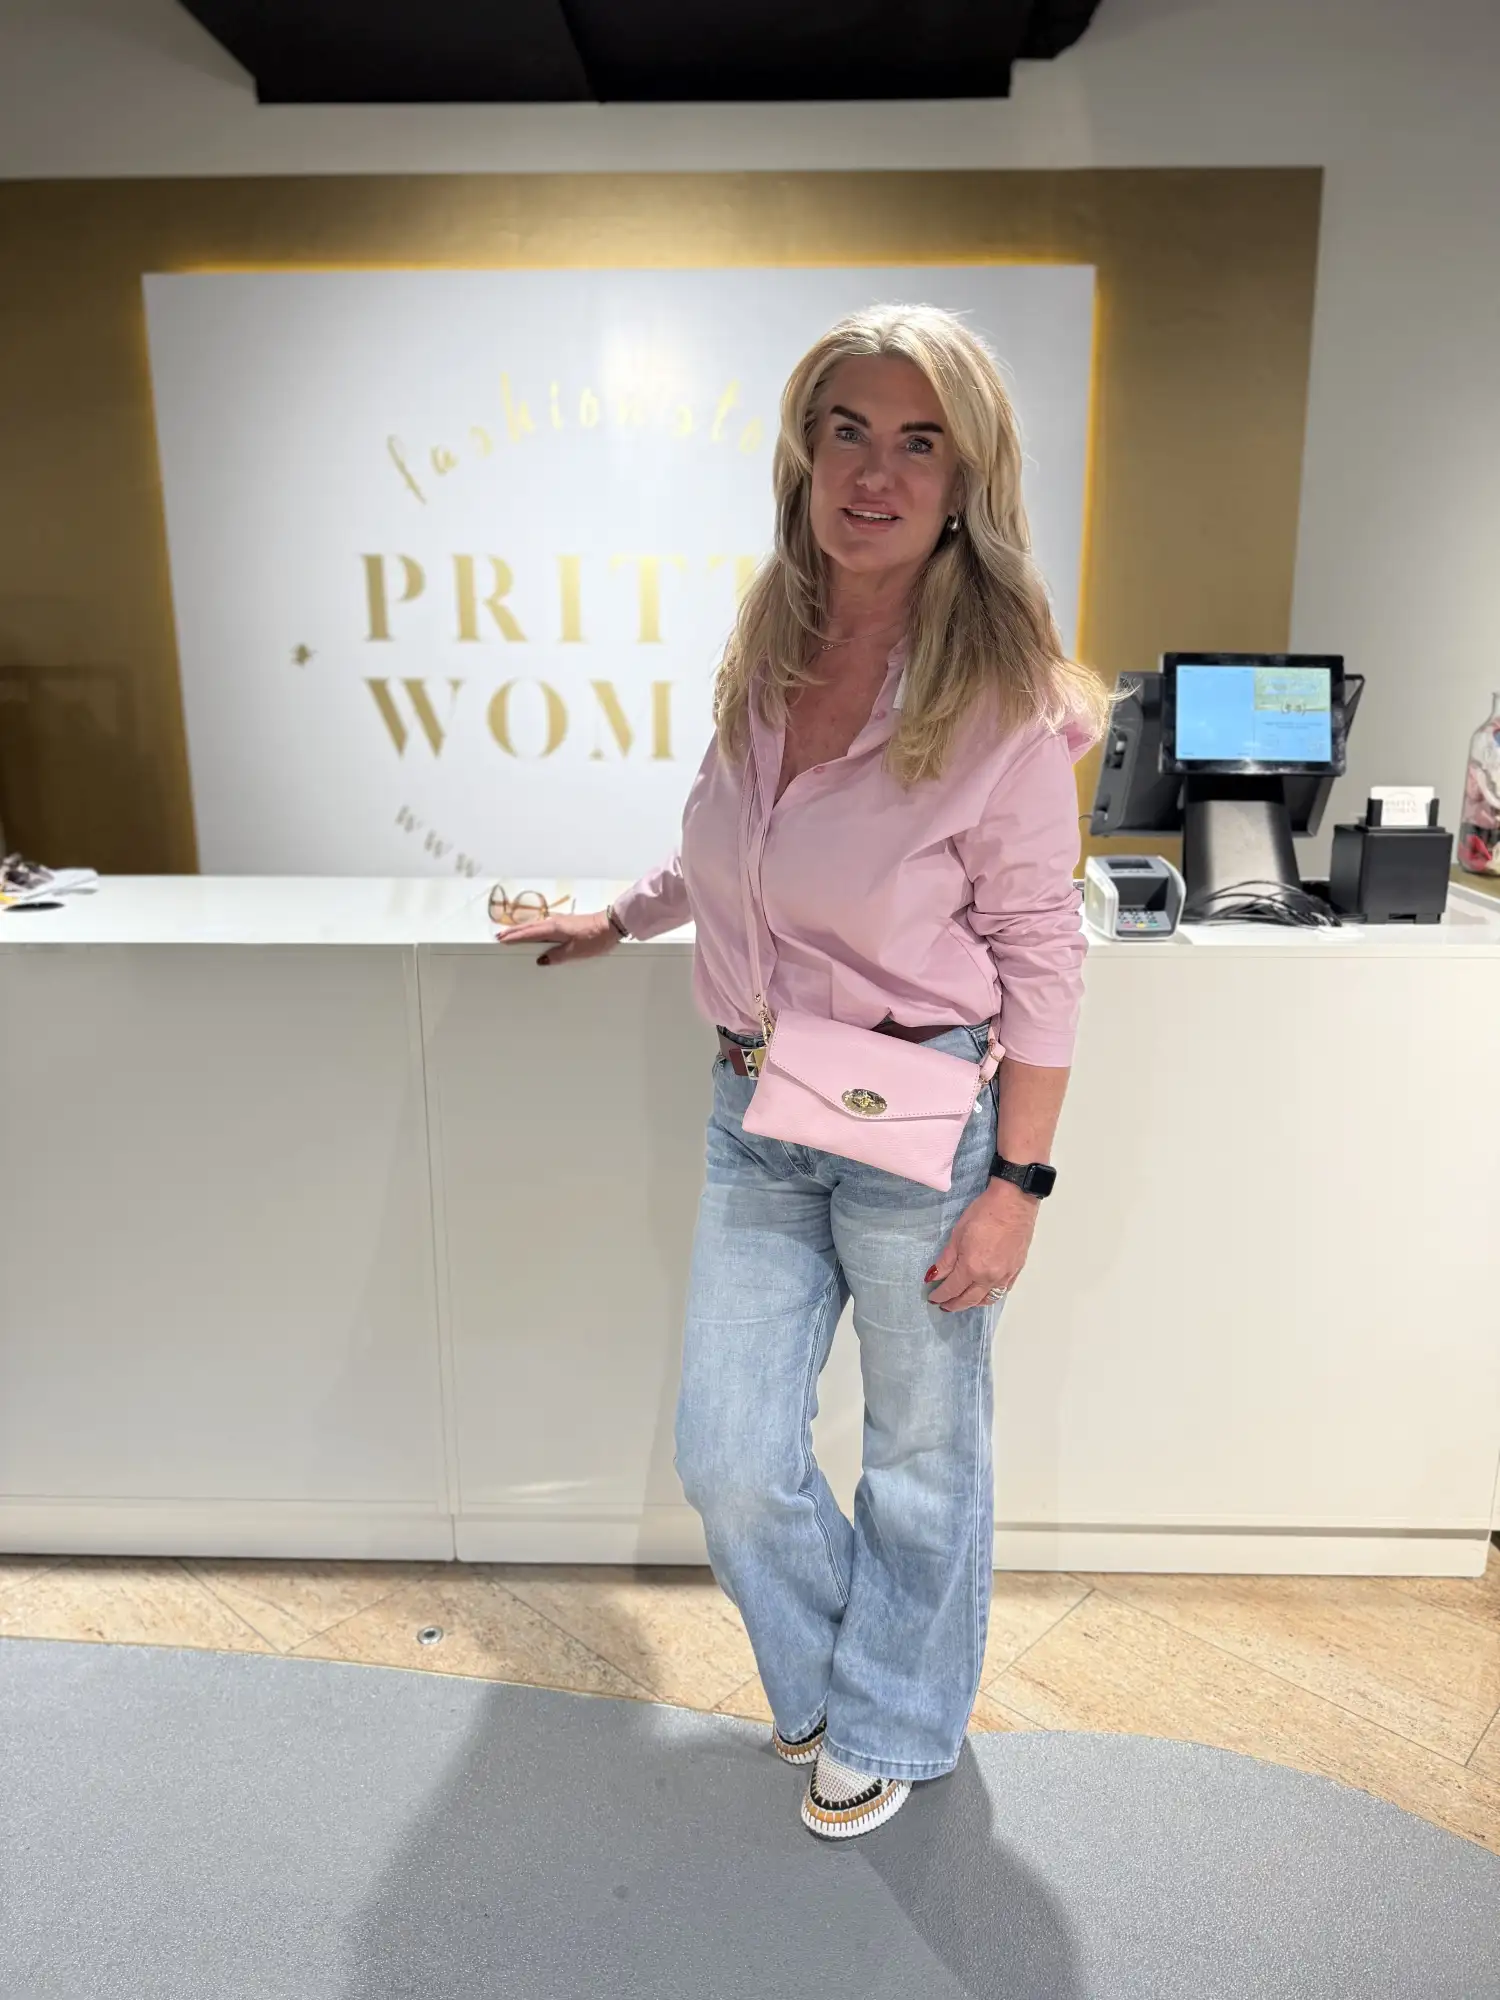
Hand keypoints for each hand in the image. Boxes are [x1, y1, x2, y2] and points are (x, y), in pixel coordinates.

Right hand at [494, 908, 620, 965]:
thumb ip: (556, 956)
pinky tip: (534, 932)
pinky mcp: (567, 923)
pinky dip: (534, 929)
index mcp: (553, 928)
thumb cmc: (595, 938)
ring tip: (512, 934)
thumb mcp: (575, 952)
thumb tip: (540, 960)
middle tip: (500, 936)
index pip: (528, 933)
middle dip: (514, 931)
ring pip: (536, 925)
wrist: (612, 925)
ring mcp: (561, 921)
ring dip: (523, 929)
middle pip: (529, 927)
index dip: (514, 936)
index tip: (501, 939)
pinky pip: (544, 926)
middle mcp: (554, 922)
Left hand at [926, 1181, 1038, 1312]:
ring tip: (962, 1301)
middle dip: (954, 1304)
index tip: (932, 1297)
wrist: (1014, 1202)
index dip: (940, 1295)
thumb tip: (934, 1277)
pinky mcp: (1016, 1270)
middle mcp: (990, 1277)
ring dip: (973, 1304)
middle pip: (969, 1300)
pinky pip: (1002, 1291)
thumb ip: (946, 1260)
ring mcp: (1005, 1275)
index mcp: (972, 1268)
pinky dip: (990, 1296)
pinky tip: (984, 1293)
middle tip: (943, 1305)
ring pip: (987, 1299)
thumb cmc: (983, 1213)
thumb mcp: (957, 1235)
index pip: (952, 1289)